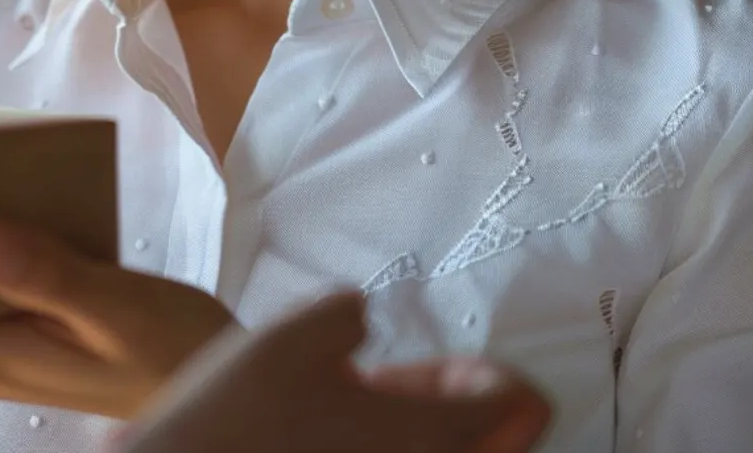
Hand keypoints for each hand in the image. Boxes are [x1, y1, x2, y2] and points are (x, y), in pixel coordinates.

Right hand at [118, 294, 551, 452]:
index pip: (516, 406)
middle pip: (495, 446)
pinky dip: (383, 450)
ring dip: (419, 432)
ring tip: (357, 401)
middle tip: (405, 384)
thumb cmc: (237, 420)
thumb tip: (361, 317)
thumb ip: (346, 313)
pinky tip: (329, 432)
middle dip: (460, 410)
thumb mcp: (292, 335)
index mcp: (427, 436)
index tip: (453, 362)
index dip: (492, 374)